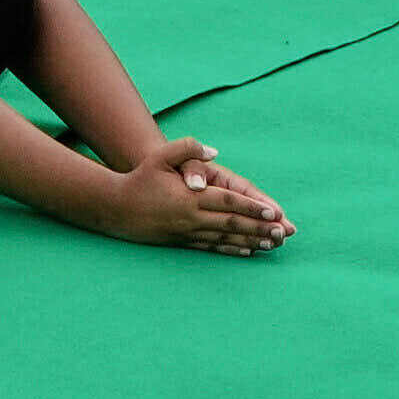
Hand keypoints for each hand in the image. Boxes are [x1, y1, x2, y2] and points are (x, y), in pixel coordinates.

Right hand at [101, 138, 292, 254]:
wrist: (115, 208)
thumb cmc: (140, 179)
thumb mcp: (160, 156)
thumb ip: (187, 148)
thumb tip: (214, 151)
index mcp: (190, 197)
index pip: (228, 202)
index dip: (251, 208)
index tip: (273, 213)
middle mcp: (192, 217)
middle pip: (232, 224)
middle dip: (260, 228)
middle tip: (283, 232)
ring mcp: (188, 232)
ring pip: (226, 239)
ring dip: (251, 241)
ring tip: (273, 244)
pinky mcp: (183, 242)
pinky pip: (212, 248)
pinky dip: (232, 250)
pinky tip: (248, 251)